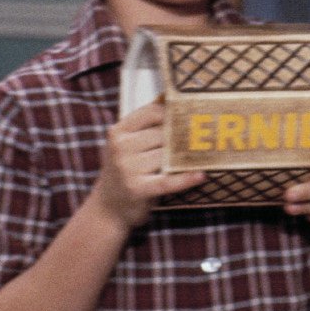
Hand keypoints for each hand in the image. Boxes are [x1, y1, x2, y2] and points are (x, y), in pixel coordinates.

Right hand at [90, 102, 203, 230]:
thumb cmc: (125, 171)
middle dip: (183, 139)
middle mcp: (121, 147)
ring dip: (186, 158)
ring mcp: (128, 168)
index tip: (191, 114)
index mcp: (119, 132)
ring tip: (200, 157)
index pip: (153, 111)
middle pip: (165, 134)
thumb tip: (175, 102)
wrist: (107, 208)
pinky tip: (201, 175)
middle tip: (203, 138)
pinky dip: (186, 179)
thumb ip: (146, 127)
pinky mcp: (138, 189)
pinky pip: (168, 180)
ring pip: (170, 156)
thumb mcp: (126, 145)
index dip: (174, 113)